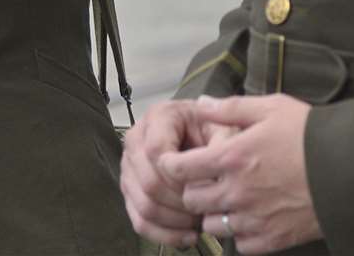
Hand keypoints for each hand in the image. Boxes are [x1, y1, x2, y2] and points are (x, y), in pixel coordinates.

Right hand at [120, 100, 210, 246]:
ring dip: (175, 220)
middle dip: (181, 201)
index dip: (178, 174)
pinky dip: (164, 234)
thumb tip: (216, 172)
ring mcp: (129, 167)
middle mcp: (136, 140)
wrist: (203, 135)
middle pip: (148, 182)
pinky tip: (187, 235)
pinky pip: (139, 220)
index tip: (202, 184)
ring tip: (199, 221)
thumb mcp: (224, 126)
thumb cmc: (212, 130)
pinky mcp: (131, 190)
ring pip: (144, 204)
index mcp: (158, 117)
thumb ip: (223, 143)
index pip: (156, 150)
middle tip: (205, 208)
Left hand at [160, 94, 321, 254]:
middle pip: (191, 200)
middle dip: (193, 190)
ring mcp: (253, 218)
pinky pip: (240, 245)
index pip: (180, 168)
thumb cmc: (310, 134)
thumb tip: (199, 104)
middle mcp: (236, 192)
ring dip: (214, 214)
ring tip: (228, 201)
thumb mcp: (270, 108)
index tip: (174, 164)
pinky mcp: (272, 239)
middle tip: (205, 182)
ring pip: (211, 226)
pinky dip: (240, 235)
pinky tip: (250, 219)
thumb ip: (230, 108)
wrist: (350, 169)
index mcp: (231, 157)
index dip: (171, 165)